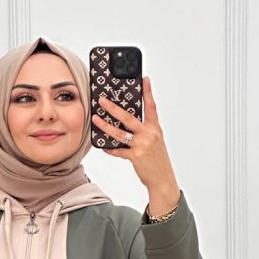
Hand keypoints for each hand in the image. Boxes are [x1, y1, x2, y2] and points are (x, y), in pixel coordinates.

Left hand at [91, 76, 179, 210]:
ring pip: (120, 133)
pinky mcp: (135, 157)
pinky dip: (110, 148)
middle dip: (113, 108)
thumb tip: (127, 123)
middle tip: (103, 100)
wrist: (163, 179)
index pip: (151, 106)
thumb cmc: (158, 160)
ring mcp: (142, 145)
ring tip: (96, 119)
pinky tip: (103, 146)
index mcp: (155, 129)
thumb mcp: (155, 142)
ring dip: (105, 126)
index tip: (144, 79)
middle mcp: (149, 135)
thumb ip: (144, 131)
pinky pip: (118, 151)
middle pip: (128, 118)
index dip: (148, 92)